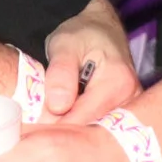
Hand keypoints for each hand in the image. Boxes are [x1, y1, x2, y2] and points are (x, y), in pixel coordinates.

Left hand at [42, 0, 137, 122]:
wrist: (101, 28)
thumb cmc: (82, 34)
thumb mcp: (64, 45)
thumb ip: (61, 74)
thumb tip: (57, 107)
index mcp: (118, 83)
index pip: (82, 118)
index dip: (53, 126)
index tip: (30, 127)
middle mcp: (131, 100)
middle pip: (90, 131)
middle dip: (62, 132)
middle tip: (35, 125)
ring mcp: (130, 109)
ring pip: (94, 133)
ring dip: (70, 132)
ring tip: (47, 120)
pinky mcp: (124, 113)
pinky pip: (99, 128)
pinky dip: (79, 128)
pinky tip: (63, 120)